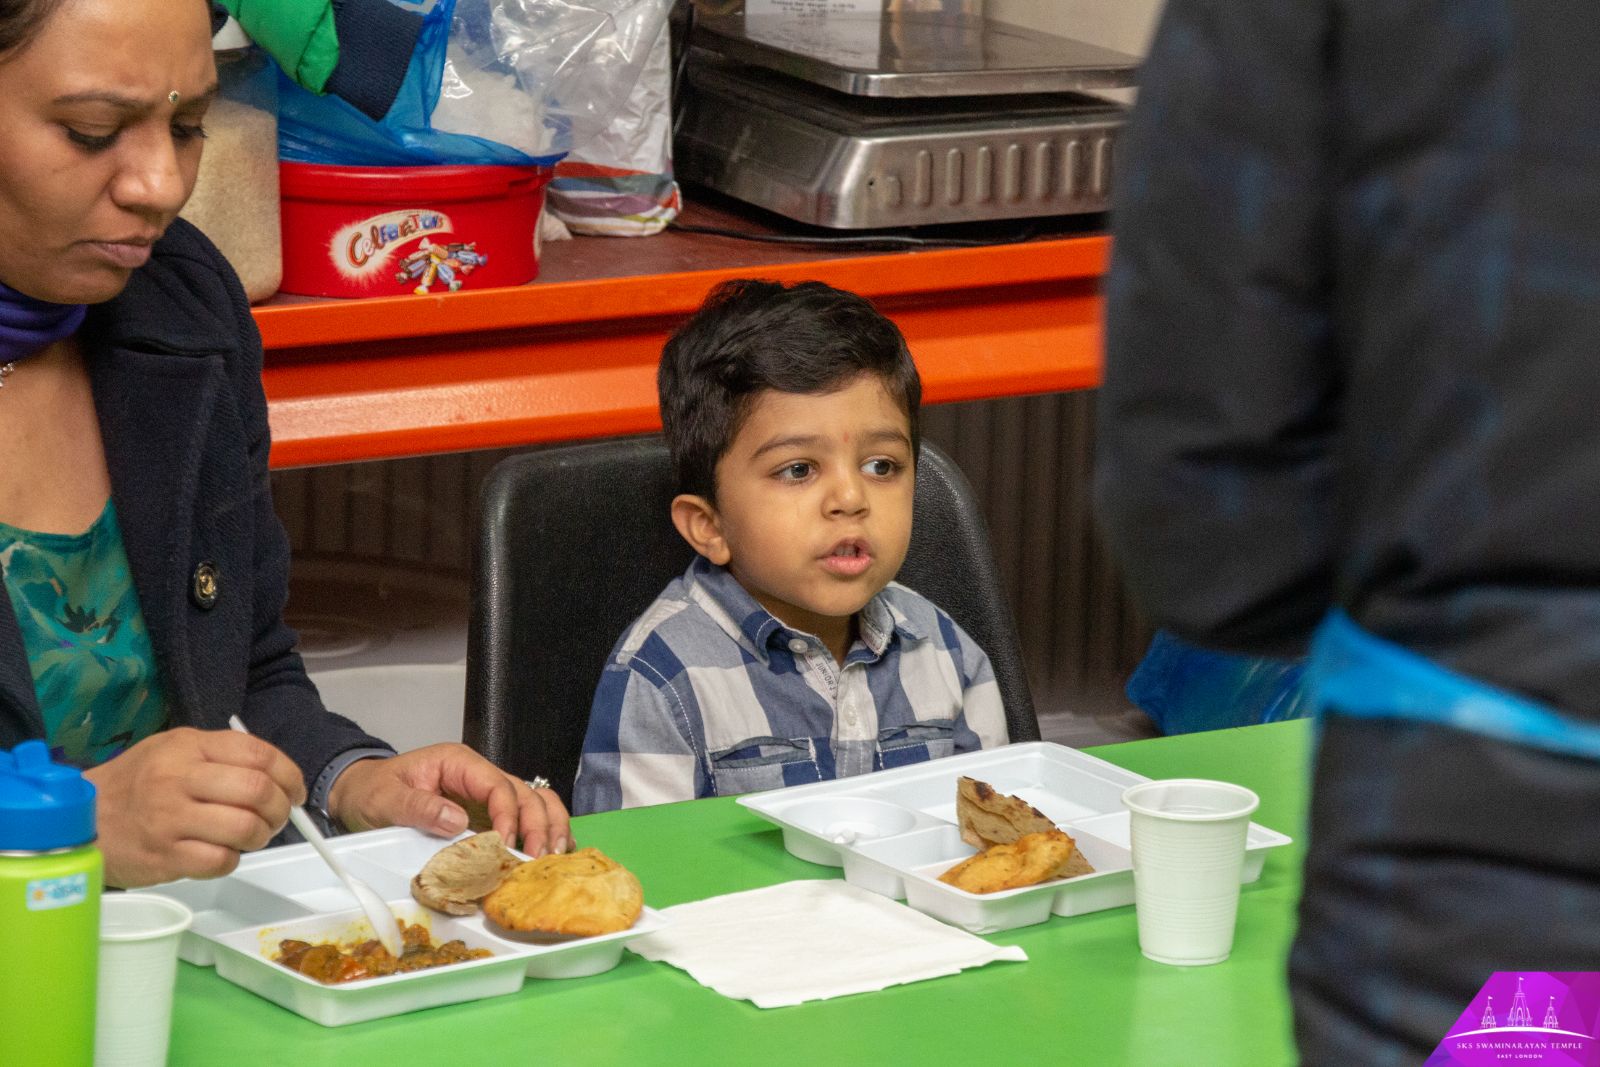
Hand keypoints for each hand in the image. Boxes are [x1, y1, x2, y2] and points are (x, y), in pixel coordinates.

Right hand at [84, 727, 305, 887]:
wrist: (84, 818)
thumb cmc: (138, 783)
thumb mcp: (175, 750)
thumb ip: (222, 756)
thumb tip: (278, 777)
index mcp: (188, 746)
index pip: (258, 754)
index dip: (289, 775)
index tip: (295, 792)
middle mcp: (178, 778)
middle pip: (257, 791)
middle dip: (280, 809)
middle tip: (278, 818)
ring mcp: (170, 819)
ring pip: (244, 829)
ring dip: (260, 836)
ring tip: (253, 836)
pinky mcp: (164, 856)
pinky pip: (221, 861)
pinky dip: (232, 859)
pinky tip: (221, 853)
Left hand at [326, 744, 571, 856]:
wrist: (360, 794)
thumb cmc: (372, 791)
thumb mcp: (386, 798)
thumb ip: (420, 807)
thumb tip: (458, 821)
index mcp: (459, 763)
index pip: (497, 786)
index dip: (507, 815)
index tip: (506, 845)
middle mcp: (479, 776)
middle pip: (525, 793)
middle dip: (538, 824)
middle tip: (538, 858)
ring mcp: (486, 797)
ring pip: (534, 802)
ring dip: (549, 827)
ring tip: (553, 856)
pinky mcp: (487, 816)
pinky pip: (523, 820)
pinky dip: (540, 834)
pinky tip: (548, 855)